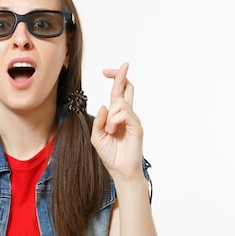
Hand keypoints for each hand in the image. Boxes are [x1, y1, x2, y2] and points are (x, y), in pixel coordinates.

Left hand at [91, 63, 143, 180]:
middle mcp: (127, 115)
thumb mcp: (97, 136)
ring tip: (109, 131)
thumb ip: (98, 120)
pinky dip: (114, 121)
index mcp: (117, 116)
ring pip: (120, 103)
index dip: (115, 79)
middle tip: (123, 64)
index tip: (106, 71)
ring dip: (110, 116)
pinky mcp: (137, 127)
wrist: (120, 171)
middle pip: (126, 89)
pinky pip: (123, 113)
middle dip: (121, 76)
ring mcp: (133, 120)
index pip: (118, 92)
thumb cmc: (110, 155)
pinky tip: (113, 131)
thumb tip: (104, 105)